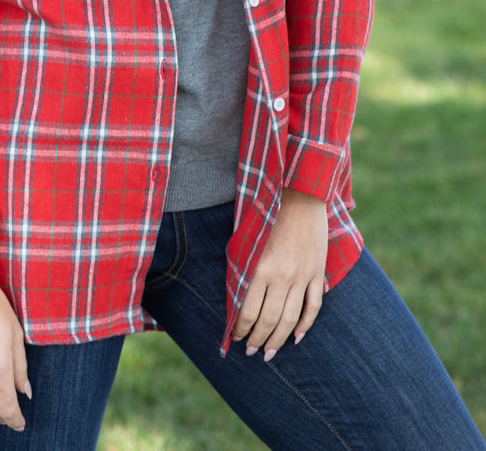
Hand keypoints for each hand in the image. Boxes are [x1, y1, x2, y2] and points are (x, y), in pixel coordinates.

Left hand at [232, 187, 327, 361]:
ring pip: (289, 319)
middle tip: (250, 352)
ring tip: (269, 353)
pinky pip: (312, 306)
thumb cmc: (269, 216)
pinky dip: (305, 324)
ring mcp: (302, 277)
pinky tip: (296, 336)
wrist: (301, 198)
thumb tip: (237, 297)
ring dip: (278, 340)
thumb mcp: (249, 241)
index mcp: (261, 268)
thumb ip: (244, 269)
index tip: (235, 337)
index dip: (241, 328)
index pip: (248, 310)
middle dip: (257, 339)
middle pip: (269, 320)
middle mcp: (281, 276)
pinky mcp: (317, 273)